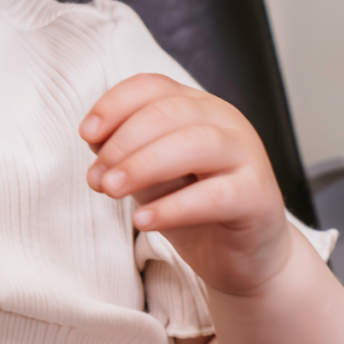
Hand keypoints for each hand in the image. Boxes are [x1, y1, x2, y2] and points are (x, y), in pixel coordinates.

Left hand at [80, 75, 293, 296]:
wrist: (244, 256)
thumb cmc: (194, 207)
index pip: (152, 87)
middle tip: (98, 177)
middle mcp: (225, 121)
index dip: (114, 105)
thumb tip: (93, 139)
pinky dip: (173, 207)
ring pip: (195, 143)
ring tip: (111, 190)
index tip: (87, 134)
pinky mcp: (257, 196)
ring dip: (143, 166)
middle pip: (169, 111)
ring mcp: (246, 155)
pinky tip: (143, 220)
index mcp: (197, 107)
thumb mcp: (149, 176)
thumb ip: (125, 154)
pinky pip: (215, 195)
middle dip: (124, 142)